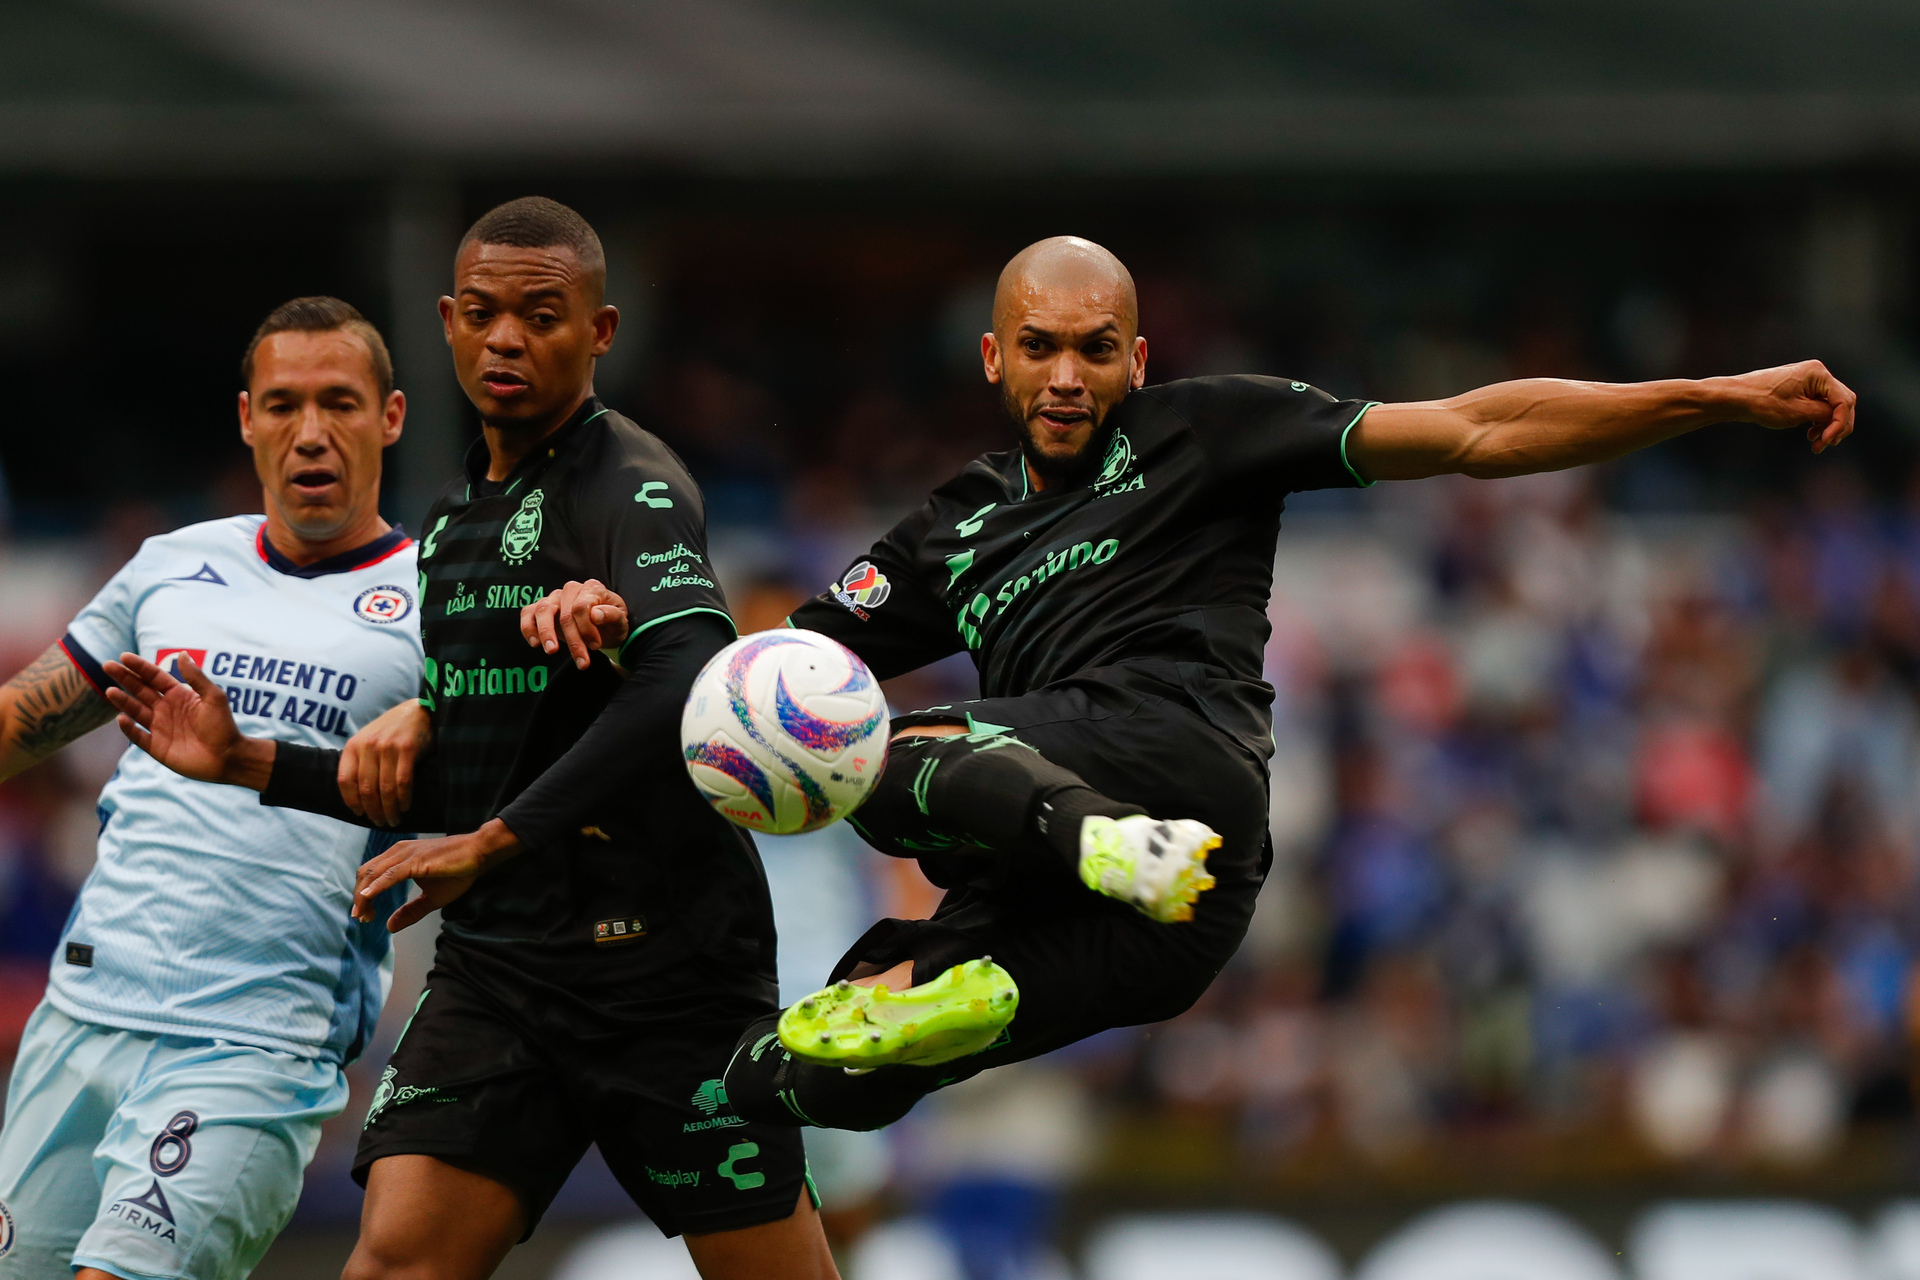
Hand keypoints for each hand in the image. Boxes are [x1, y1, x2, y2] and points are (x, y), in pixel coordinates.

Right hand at [102, 653, 273, 788]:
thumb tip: (181, 654)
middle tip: (107, 665)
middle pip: (141, 690)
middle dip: (124, 678)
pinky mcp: (157, 747)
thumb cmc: (224, 726)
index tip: (124, 656)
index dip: (140, 667)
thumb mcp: (214, 697)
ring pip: (136, 711)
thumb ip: (196, 677)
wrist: (228, 757)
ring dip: (123, 701)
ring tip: (109, 691)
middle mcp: (167, 709)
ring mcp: (160, 728)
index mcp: (179, 695)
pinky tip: (121, 718)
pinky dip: (129, 728)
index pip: (155, 677)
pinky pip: (138, 736)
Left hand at [339, 699, 431, 826]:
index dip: (351, 801)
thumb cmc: (392, 730)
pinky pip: (403, 782)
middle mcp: (368, 746)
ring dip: (390, 809)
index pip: (345, 780)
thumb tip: (360, 797)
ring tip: (393, 820)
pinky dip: (404, 799)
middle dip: (373, 811)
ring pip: (385, 788)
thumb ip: (361, 762)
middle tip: (380, 823)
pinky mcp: (408, 750)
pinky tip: (405, 807)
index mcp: (354, 745)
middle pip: (367, 789)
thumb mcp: (369, 741)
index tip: (360, 813)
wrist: (418, 711)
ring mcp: (388, 747)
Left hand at [354, 817, 522, 931]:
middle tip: (361, 918)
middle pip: (365, 874)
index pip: (370, 875)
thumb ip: (410, 911)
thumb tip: (390, 927)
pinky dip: (377, 886)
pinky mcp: (416, 860)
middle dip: (359, 897)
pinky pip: (391, 874)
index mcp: (399, 857)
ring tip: (363, 914)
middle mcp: (398, 852)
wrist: (478, 852)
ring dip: (364, 895)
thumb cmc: (457, 871)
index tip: (365, 915)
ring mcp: (406, 854)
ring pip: (373, 874)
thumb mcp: (431, 898)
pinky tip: (368, 897)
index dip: (362, 896)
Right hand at [521, 579, 630, 669]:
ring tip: (552, 651)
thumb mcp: (620, 621)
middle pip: (564, 613)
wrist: (605, 629)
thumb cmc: (612, 623)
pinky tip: (534, 643)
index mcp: (592, 588)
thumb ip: (612, 615)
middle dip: (573, 640)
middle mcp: (571, 590)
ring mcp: (554, 598)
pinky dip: (528, 627)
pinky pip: (527, 613)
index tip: (595, 647)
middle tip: (582, 662)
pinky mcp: (541, 608)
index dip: (587, 628)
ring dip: (546, 633)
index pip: (582, 606)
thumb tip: (595, 614)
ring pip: (543, 610)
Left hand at [1733, 360, 1856, 453]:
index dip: (1840, 423)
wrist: (1736, 397)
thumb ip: (1823, 414)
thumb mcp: (1797, 412)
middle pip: (1841, 403)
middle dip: (1836, 426)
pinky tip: (1811, 435)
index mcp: (1818, 374)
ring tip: (1816, 443)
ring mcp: (1810, 381)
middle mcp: (1817, 374)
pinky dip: (1818, 422)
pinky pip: (1819, 406)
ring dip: (1828, 426)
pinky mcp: (1802, 390)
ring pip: (1831, 407)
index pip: (1843, 401)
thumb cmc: (1763, 402)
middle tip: (1825, 444)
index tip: (1828, 441)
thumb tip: (1839, 418)